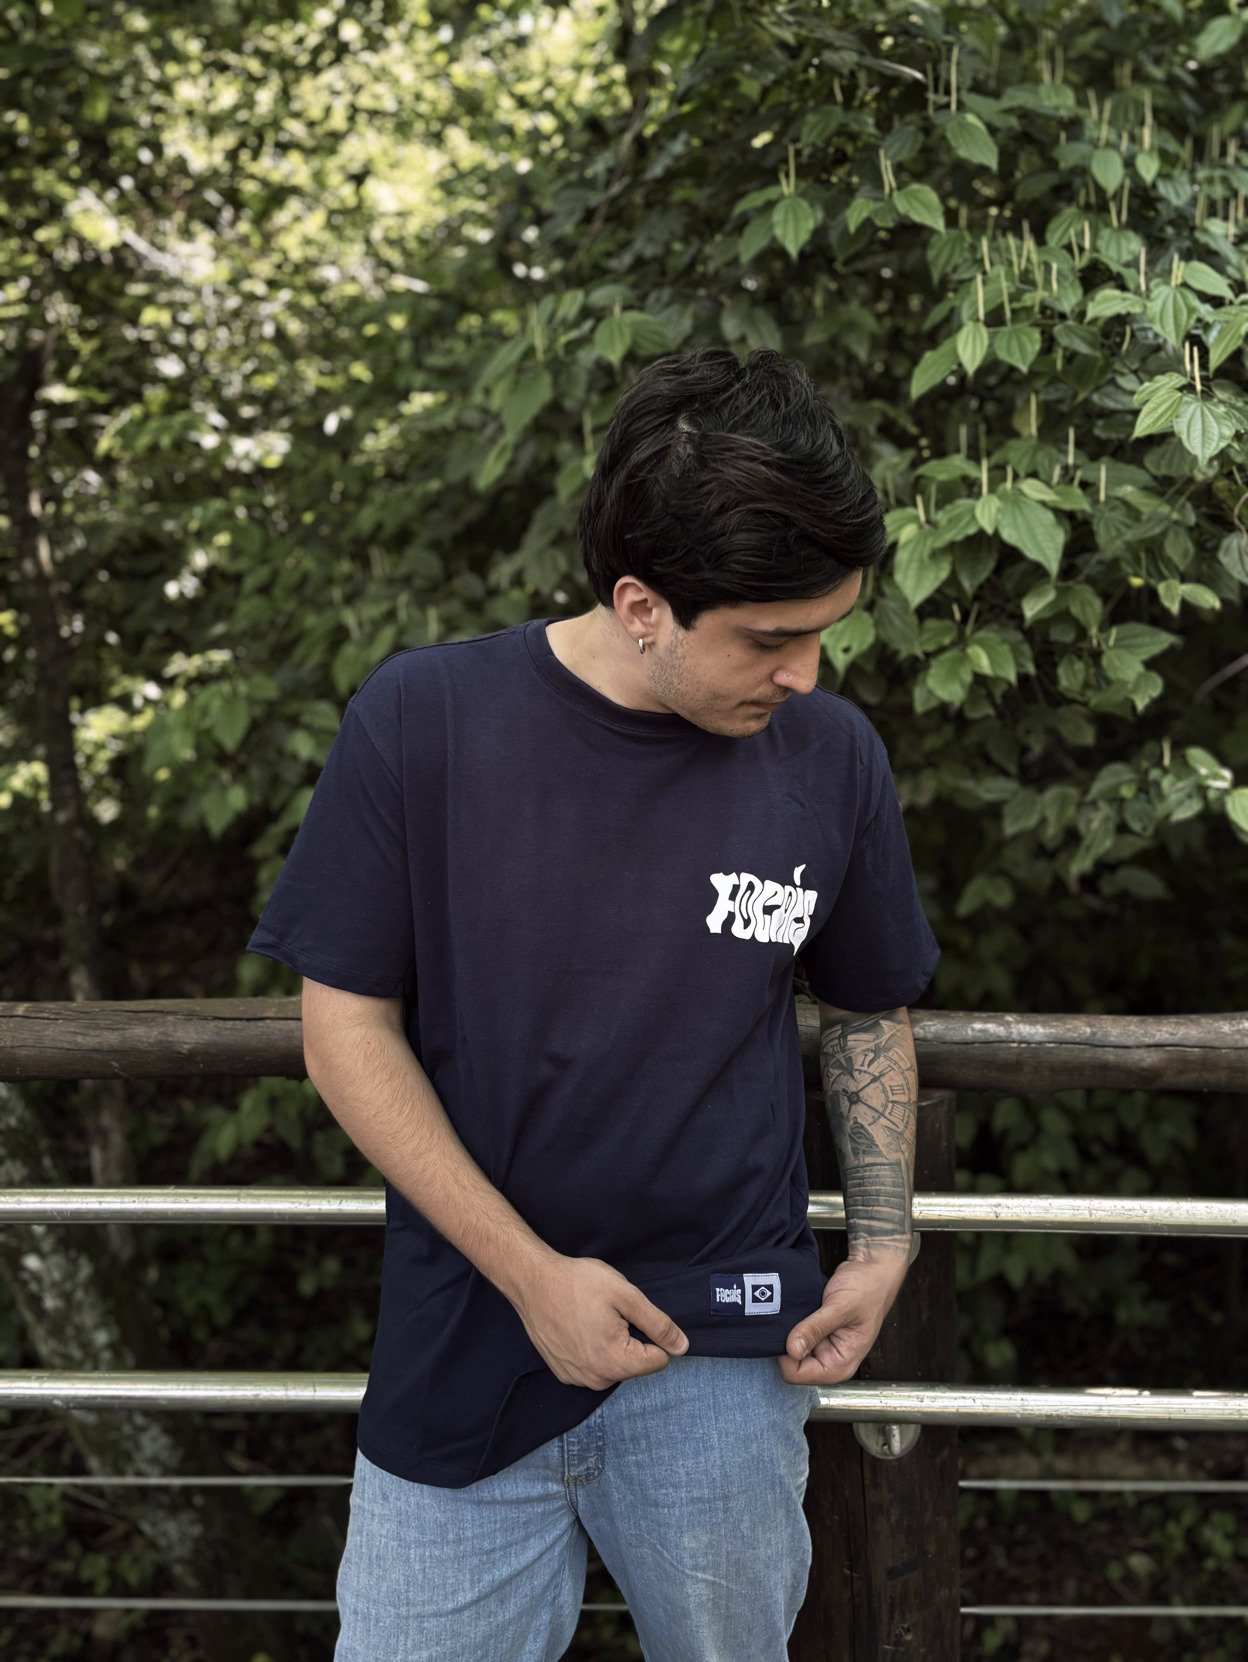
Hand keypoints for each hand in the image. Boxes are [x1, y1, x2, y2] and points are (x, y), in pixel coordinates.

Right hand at [512, 1253, 688, 1389]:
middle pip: (635, 1364)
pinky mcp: (563, 1372)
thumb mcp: (625, 1295)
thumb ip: (657, 1324)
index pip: (658, 1360)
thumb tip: (682, 1347)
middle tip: (608, 1313)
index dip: (652, 1334)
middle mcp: (597, 1379)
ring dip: (610, 1345)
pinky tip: (578, 1326)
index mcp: (616, 1362)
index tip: (630, 1315)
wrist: (532, 1282)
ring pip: (614, 1365)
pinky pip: (593, 1366)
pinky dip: (591, 1349)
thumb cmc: (578, 1283)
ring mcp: (577, 1378)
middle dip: (630, 1340)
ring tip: (591, 1318)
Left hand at [779, 1251, 909, 1385]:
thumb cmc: (867, 1289)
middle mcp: (829, 1360)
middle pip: (791, 1363)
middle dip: (786, 1342)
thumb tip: (791, 1350)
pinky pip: (795, 1333)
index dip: (787, 1354)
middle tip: (788, 1316)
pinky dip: (790, 1322)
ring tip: (793, 1310)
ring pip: (790, 1347)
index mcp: (840, 1364)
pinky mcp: (817, 1332)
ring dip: (787, 1331)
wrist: (872, 1268)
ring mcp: (822, 1346)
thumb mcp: (840, 1307)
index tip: (786, 1329)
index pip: (798, 1374)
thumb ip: (815, 1328)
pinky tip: (794, 1308)